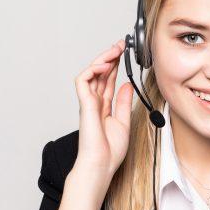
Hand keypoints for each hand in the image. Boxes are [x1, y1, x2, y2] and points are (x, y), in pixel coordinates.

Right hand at [73, 37, 135, 179]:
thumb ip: (123, 102)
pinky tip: (105, 65)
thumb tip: (126, 85)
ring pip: (91, 72)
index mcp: (103, 106)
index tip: (125, 53)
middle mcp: (94, 102)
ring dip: (103, 58)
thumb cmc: (110, 150)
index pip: (108, 79)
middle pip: (100, 73)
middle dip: (110, 56)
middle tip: (121, 44)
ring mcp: (88, 102)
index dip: (115, 64)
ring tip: (115, 50)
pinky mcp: (84, 104)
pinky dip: (93, 70)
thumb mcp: (123, 121)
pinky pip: (83, 80)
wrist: (101, 164)